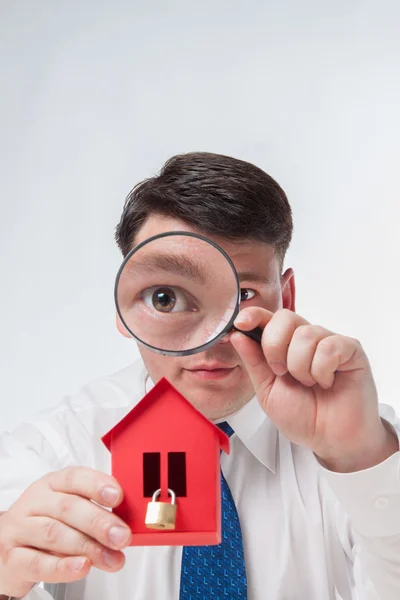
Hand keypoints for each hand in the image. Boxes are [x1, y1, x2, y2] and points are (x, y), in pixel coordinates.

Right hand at [0, 467, 131, 597]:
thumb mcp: (67, 512)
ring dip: (88, 547)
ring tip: (111, 558)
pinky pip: (37, 563)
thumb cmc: (45, 525)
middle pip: (67, 507)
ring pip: (54, 534)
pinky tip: (82, 567)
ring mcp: (19, 529)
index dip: (97, 485)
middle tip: (122, 536)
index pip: (74, 477)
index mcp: (51, 484)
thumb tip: (124, 526)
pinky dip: (62, 567)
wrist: (7, 549)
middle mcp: (34, 502)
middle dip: (99, 522)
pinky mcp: (11, 558)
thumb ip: (93, 513)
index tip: (118, 496)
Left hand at [231, 308, 397, 471]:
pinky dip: (321, 369)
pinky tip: (327, 382)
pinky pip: (329, 346)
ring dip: (300, 366)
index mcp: (286, 345)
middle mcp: (307, 339)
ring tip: (309, 383)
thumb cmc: (304, 417)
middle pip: (285, 318)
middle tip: (281, 373)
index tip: (240, 324)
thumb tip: (237, 334)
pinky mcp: (351, 349)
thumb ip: (254, 362)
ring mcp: (330, 341)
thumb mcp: (267, 391)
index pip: (268, 318)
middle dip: (274, 346)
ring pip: (305, 334)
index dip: (254, 316)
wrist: (331, 441)